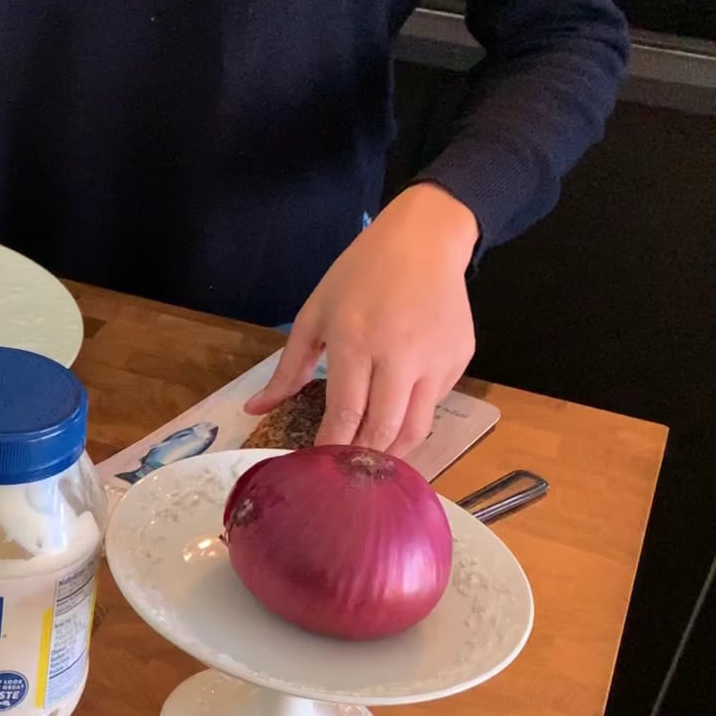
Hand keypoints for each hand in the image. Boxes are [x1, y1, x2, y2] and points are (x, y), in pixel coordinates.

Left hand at [244, 184, 479, 456]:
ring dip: (392, 452)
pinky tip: (395, 418)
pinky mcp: (460, 359)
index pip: (346, 414)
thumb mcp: (314, 314)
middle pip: (384, 430)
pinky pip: (435, 403)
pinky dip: (414, 418)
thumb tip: (255, 410)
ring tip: (370, 461)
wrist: (424, 240)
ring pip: (417, 428)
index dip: (332, 449)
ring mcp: (436, 359)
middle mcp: (401, 355)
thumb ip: (288, 368)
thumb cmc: (360, 274)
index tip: (316, 470)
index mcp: (357, 341)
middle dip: (361, 459)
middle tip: (343, 475)